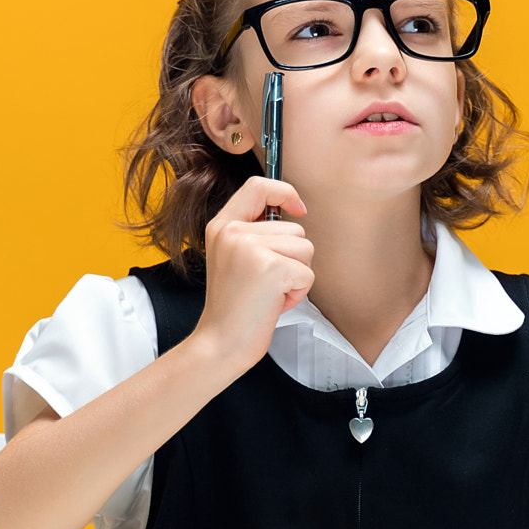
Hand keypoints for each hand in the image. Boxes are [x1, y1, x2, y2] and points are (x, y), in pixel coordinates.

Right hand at [189, 176, 312, 375]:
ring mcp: (251, 248)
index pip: (258, 185)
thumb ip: (253, 231)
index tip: (298, 209)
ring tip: (269, 291)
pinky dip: (298, 292)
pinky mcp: (272, 268)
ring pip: (305, 248)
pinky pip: (308, 273)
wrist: (220, 343)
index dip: (284, 192)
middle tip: (266, 282)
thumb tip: (292, 211)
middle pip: (294, 227)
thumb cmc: (234, 305)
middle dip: (292, 257)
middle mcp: (234, 232)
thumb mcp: (232, 256)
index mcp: (222, 225)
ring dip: (296, 274)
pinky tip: (274, 302)